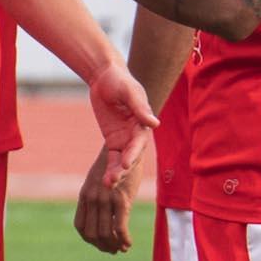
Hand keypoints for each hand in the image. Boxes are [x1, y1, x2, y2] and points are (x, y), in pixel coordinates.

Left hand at [75, 144, 139, 253]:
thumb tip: (99, 217)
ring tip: (121, 248)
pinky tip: (128, 244)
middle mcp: (92, 198)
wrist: (128, 144)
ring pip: (104, 234)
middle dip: (102, 246)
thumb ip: (97, 197)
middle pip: (91, 233)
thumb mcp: (100, 180)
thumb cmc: (116, 164)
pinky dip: (124, 240)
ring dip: (113, 246)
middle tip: (113, 250)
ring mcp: (105, 199)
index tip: (100, 244)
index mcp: (85, 195)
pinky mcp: (121, 199)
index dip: (89, 239)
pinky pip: (119, 228)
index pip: (80, 226)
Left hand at [87, 63, 158, 187]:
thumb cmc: (119, 80)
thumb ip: (139, 107)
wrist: (104, 76)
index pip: (139, 141)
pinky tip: (105, 180)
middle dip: (123, 168)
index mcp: (143, 122)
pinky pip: (113, 158)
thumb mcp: (129, 91)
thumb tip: (155, 123)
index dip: (133, 153)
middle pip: (132, 155)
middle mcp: (137, 133)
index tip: (125, 164)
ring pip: (122, 160)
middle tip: (113, 179)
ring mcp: (125, 138)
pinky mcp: (114, 140)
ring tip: (108, 183)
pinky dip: (110, 168)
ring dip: (117, 173)